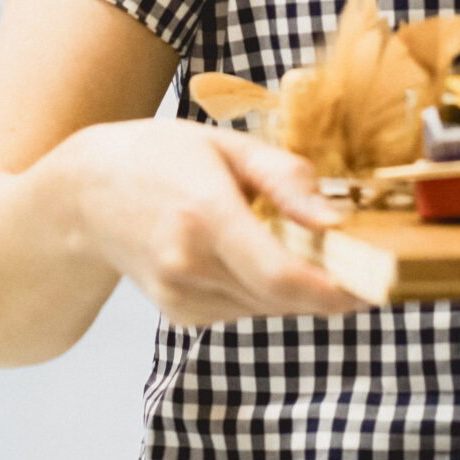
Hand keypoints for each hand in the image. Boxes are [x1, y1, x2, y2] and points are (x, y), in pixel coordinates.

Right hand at [52, 118, 370, 328]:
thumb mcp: (225, 145)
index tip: (374, 285)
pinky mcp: (182, 314)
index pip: (279, 274)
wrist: (84, 196)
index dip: (334, 290)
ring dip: (299, 286)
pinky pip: (246, 309)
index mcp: (203, 215)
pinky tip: (255, 253)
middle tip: (364, 262)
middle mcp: (188, 265)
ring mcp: (181, 296)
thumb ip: (285, 178)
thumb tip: (335, 219)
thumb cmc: (159, 157)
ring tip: (301, 244)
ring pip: (268, 308)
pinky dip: (267, 289)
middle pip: (283, 297)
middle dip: (330, 286)